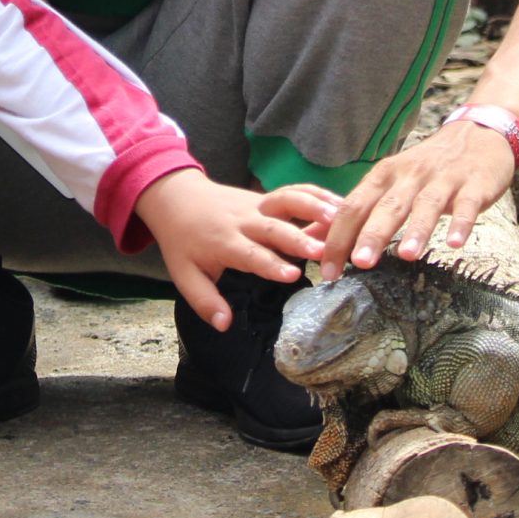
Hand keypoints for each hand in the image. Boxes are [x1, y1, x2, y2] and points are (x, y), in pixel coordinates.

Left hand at [135, 170, 334, 328]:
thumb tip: (225, 324)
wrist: (178, 198)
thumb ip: (205, 301)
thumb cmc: (184, 241)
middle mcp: (244, 221)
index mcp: (224, 242)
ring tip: (339, 218)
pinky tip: (340, 204)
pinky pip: (294, 192)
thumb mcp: (184, 275)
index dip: (271, 264)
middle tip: (324, 252)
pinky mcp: (268, 197)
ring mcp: (258, 205)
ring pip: (287, 201)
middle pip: (274, 228)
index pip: (250, 254)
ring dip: (313, 207)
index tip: (293, 275)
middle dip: (299, 239)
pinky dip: (317, 195)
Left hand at [317, 119, 514, 280]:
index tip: (328, 271)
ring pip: (426, 204)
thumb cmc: (427, 169)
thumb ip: (359, 211)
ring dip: (416, 229)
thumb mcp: (390, 182)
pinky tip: (456, 243)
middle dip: (372, 234)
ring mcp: (443, 179)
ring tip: (406, 255)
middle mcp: (410, 175)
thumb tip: (314, 239)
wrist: (477, 133)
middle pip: (387, 205)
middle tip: (360, 263)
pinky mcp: (473, 185)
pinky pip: (466, 205)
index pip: (353, 207)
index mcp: (384, 176)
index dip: (338, 238)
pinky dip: (461, 223)